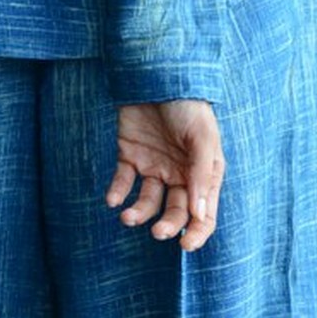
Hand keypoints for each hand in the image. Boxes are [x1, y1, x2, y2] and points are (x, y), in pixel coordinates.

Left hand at [106, 99, 224, 249]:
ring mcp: (154, 165)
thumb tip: (198, 215)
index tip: (184, 245)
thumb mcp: (201, 135)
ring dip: (138, 214)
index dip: (197, 233)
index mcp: (201, 172)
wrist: (155, 72)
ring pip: (147, 201)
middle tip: (156, 232)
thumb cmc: (186, 103)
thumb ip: (200, 174)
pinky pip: (123, 181)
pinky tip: (112, 200)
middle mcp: (178, 173)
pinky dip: (117, 193)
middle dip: (167, 225)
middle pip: (175, 211)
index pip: (204, 213)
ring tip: (128, 217)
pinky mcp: (130, 154)